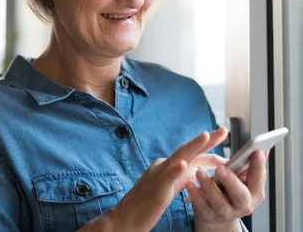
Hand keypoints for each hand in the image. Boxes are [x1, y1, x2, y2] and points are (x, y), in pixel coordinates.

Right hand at [79, 127, 227, 231]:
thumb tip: (193, 171)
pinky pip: (166, 178)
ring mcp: (158, 176)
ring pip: (178, 158)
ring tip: (206, 136)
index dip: (207, 148)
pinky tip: (184, 165)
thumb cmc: (145, 206)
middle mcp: (162, 167)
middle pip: (187, 150)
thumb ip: (179, 178)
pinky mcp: (156, 190)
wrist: (126, 218)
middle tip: (223, 130)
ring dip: (193, 146)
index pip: (190, 154)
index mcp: (165, 167)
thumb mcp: (167, 188)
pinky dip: (175, 170)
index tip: (222, 141)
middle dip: (206, 140)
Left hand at [186, 149, 266, 230]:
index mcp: (254, 193)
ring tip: (199, 172)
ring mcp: (226, 213)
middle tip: (220, 168)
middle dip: (231, 181)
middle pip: (241, 196)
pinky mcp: (209, 216)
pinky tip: (189, 183)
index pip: (259, 180)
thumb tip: (263, 149)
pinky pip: (202, 207)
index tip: (256, 151)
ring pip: (220, 203)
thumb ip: (248, 165)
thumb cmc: (229, 190)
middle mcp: (243, 206)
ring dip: (209, 186)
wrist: (216, 213)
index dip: (259, 166)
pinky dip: (195, 195)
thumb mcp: (240, 178)